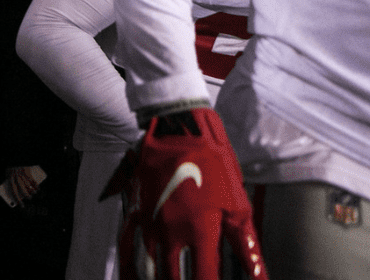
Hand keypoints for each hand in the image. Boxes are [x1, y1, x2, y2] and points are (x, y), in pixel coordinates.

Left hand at [3, 165, 40, 204]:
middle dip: (27, 196)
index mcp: (10, 179)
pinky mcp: (28, 172)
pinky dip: (36, 186)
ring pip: (29, 186)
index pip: (14, 191)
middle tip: (30, 198)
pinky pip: (33, 181)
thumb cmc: (11, 166)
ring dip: (33, 191)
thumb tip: (14, 191)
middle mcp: (16, 178)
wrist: (15, 157)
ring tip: (34, 193)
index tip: (22, 205)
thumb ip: (10, 181)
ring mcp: (23, 175)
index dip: (18, 200)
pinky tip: (37, 188)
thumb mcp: (8, 173)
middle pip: (23, 190)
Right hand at [117, 108, 264, 279]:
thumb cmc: (213, 163)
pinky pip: (133, 244)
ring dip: (159, 276)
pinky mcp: (138, 210)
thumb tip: (259, 278)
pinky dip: (138, 262)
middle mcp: (172, 230)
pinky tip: (142, 271)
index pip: (203, 277)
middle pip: (171, 277)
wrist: (179, 128)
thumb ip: (245, 247)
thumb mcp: (237, 205)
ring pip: (149, 265)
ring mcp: (151, 221)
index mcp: (201, 230)